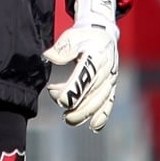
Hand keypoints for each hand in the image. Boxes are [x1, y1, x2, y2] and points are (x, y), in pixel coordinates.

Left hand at [43, 0, 118, 131]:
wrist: (103, 34)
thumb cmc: (83, 36)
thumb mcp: (71, 36)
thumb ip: (62, 49)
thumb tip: (48, 57)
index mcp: (95, 57)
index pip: (83, 77)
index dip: (69, 89)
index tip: (53, 91)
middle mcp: (105, 70)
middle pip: (92, 95)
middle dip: (76, 106)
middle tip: (62, 111)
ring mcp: (110, 80)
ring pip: (100, 102)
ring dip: (84, 113)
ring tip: (69, 119)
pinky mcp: (111, 86)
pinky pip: (109, 103)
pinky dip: (102, 116)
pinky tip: (94, 126)